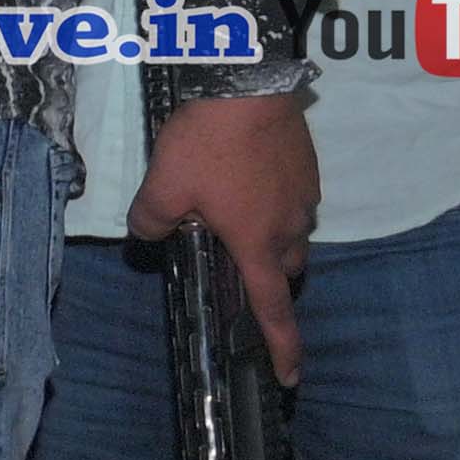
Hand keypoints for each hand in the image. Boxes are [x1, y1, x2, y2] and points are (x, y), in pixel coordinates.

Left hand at [129, 90, 323, 379]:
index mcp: (258, 244)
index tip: (290, 374)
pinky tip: (244, 176)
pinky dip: (273, 200)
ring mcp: (305, 195)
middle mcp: (291, 227)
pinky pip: (292, 199)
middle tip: (231, 257)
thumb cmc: (208, 145)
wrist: (249, 85)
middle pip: (283, 269)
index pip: (272, 309)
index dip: (282, 346)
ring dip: (267, 233)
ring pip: (291, 232)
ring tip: (230, 209)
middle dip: (263, 274)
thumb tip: (150, 235)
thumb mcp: (162, 187)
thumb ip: (151, 221)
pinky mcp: (308, 167)